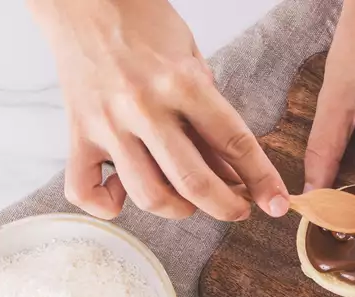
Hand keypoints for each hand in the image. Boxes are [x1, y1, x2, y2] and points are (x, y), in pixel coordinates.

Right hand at [29, 0, 289, 221]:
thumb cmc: (144, 28)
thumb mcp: (194, 63)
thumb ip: (211, 119)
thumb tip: (233, 175)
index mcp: (181, 82)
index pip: (234, 142)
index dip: (263, 180)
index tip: (277, 203)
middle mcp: (143, 106)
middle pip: (193, 182)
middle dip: (226, 207)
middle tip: (237, 209)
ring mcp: (107, 124)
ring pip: (148, 195)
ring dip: (178, 209)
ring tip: (187, 200)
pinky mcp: (77, 133)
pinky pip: (85, 191)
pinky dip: (108, 205)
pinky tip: (124, 194)